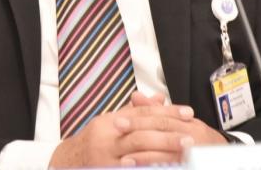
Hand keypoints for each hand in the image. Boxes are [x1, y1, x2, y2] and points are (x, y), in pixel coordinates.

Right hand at [49, 102, 195, 167]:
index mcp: (110, 122)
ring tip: (182, 156)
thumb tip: (159, 98)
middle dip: (167, 136)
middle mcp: (107, 140)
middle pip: (141, 135)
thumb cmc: (96, 140)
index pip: (142, 114)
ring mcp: (107, 160)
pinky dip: (147, 168)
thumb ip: (137, 111)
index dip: (167, 112)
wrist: (70, 162)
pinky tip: (162, 168)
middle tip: (189, 138)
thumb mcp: (112, 120)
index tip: (188, 113)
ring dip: (162, 156)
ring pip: (138, 155)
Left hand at [125, 91, 228, 159]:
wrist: (223, 159)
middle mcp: (191, 137)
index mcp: (187, 123)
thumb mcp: (181, 121)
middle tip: (117, 133)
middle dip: (138, 133)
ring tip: (125, 160)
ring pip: (167, 155)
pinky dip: (158, 169)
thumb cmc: (198, 139)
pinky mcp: (191, 166)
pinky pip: (173, 167)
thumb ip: (156, 110)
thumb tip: (135, 96)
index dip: (138, 119)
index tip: (117, 120)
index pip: (160, 118)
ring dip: (145, 158)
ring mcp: (193, 155)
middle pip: (162, 133)